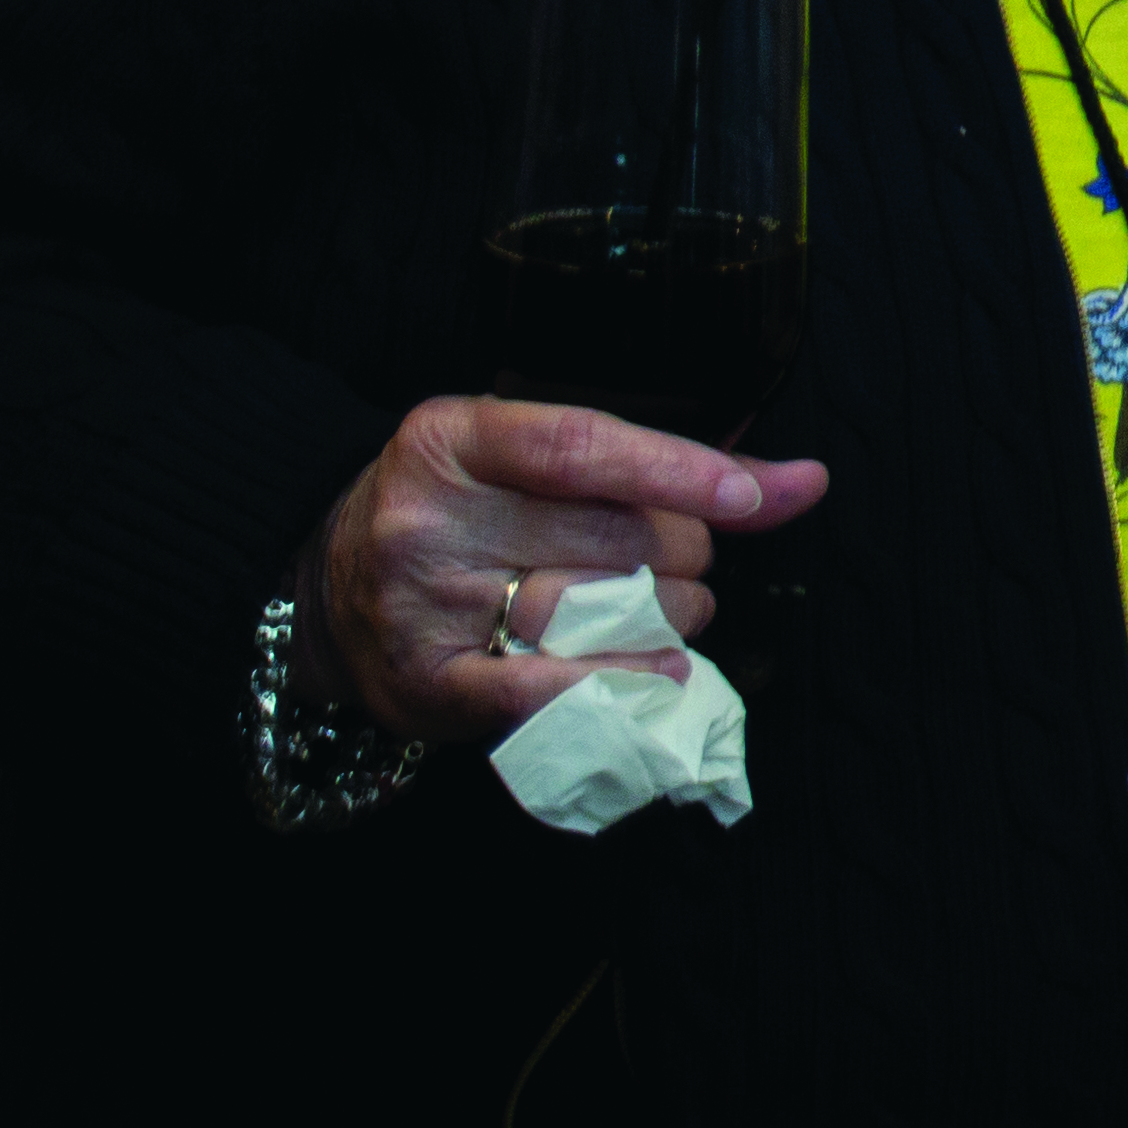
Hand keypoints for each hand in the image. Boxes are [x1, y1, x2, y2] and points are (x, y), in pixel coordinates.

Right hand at [309, 396, 830, 744]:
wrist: (323, 592)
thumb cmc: (466, 514)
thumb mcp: (539, 462)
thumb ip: (672, 467)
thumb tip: (804, 481)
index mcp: (453, 438)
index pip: (579, 447)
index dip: (675, 471)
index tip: (748, 497)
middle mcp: (429, 518)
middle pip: (609, 538)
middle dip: (678, 553)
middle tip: (673, 563)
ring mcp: (422, 604)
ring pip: (597, 611)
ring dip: (665, 618)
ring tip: (659, 612)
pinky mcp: (425, 683)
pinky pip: (544, 689)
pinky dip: (620, 682)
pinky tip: (662, 674)